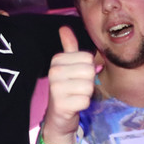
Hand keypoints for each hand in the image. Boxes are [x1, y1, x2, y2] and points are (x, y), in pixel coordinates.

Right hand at [43, 26, 95, 142]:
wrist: (58, 116)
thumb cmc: (67, 88)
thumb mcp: (68, 66)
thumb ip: (69, 47)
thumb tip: (64, 27)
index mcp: (56, 60)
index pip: (88, 58)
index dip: (87, 69)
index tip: (76, 76)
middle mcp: (53, 72)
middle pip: (89, 71)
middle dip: (88, 82)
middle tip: (77, 88)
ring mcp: (56, 89)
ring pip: (89, 86)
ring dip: (86, 94)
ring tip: (75, 96)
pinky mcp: (61, 105)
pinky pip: (85, 100)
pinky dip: (83, 105)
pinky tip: (74, 106)